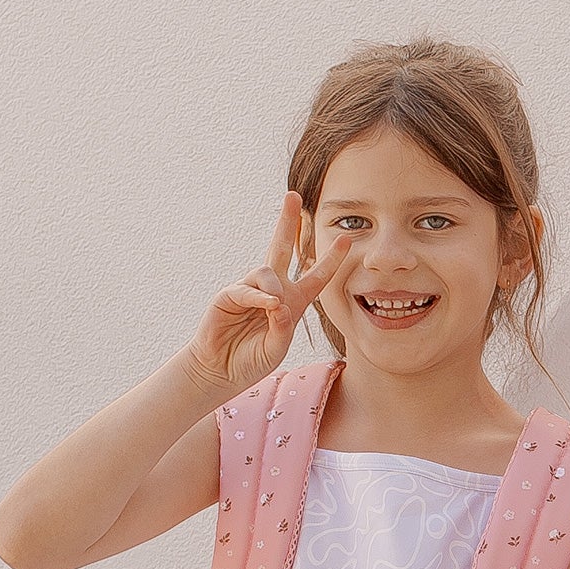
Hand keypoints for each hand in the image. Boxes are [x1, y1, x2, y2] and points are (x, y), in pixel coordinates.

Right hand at [187, 192, 361, 389]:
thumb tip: (280, 302)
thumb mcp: (278, 347)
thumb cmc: (251, 360)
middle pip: (283, 249)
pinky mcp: (229, 296)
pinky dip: (259, 296)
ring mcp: (250, 290)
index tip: (347, 240)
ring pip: (266, 270)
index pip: (315, 276)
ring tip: (275, 305)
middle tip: (293, 196)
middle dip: (289, 222)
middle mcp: (272, 290)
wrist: (222, 372)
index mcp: (292, 302)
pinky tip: (268, 304)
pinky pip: (246, 288)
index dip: (331, 260)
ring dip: (274, 286)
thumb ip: (284, 327)